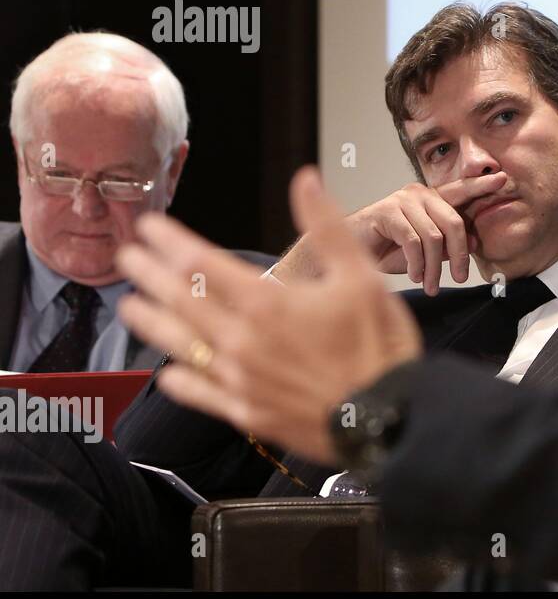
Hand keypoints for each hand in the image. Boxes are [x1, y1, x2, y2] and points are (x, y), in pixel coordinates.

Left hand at [117, 167, 422, 463]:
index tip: (150, 226)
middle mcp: (242, 341)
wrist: (389, 419)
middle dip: (149, 275)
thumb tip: (306, 180)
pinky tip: (169, 374)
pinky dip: (179, 381)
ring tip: (130, 308)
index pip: (201, 263)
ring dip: (152, 323)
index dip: (170, 241)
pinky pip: (199, 394)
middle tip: (127, 258)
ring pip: (180, 346)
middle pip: (181, 301)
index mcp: (267, 303)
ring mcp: (240, 381)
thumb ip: (328, 227)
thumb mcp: (362, 276)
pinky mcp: (247, 413)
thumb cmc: (379, 347)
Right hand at [276, 171, 507, 294]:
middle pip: (455, 222)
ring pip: (434, 236)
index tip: (504, 179)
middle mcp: (419, 194)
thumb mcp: (424, 251)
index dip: (482, 186)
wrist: (339, 256)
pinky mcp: (386, 211)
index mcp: (431, 199)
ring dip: (433, 267)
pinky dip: (416, 262)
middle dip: (459, 255)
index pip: (461, 191)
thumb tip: (475, 241)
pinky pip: (414, 239)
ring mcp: (402, 200)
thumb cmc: (384, 251)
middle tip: (459, 278)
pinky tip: (412, 275)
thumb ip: (448, 244)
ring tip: (428, 284)